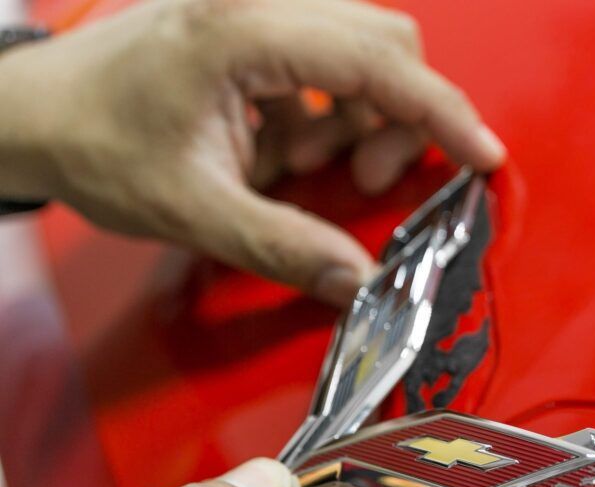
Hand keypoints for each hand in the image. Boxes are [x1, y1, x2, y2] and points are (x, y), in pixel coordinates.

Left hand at [0, 0, 505, 305]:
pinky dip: (329, 112)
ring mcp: (256, 7)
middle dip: (399, 120)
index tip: (483, 157)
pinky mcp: (253, 24)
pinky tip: (283, 148)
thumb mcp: (194, 209)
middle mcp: (259, 0)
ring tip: (307, 169)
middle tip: (362, 183)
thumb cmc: (95, 144)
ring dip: (362, 119)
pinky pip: (328, 62)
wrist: (30, 112)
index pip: (379, 63)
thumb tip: (363, 284)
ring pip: (364, 50)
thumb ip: (286, 247)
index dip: (443, 114)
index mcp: (245, 31)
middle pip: (385, 45)